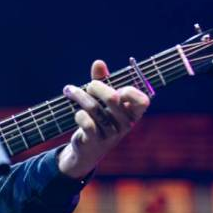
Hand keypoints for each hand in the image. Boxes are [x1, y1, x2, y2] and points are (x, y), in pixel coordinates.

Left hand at [57, 59, 149, 178]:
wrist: (87, 149)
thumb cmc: (99, 118)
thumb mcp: (102, 99)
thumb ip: (102, 80)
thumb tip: (99, 63)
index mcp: (133, 114)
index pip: (143, 101)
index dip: (130, 91)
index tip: (117, 88)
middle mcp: (125, 125)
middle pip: (112, 97)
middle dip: (95, 86)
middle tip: (87, 86)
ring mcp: (111, 134)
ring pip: (94, 107)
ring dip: (79, 95)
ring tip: (70, 90)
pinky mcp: (94, 141)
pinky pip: (86, 122)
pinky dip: (78, 114)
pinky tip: (76, 113)